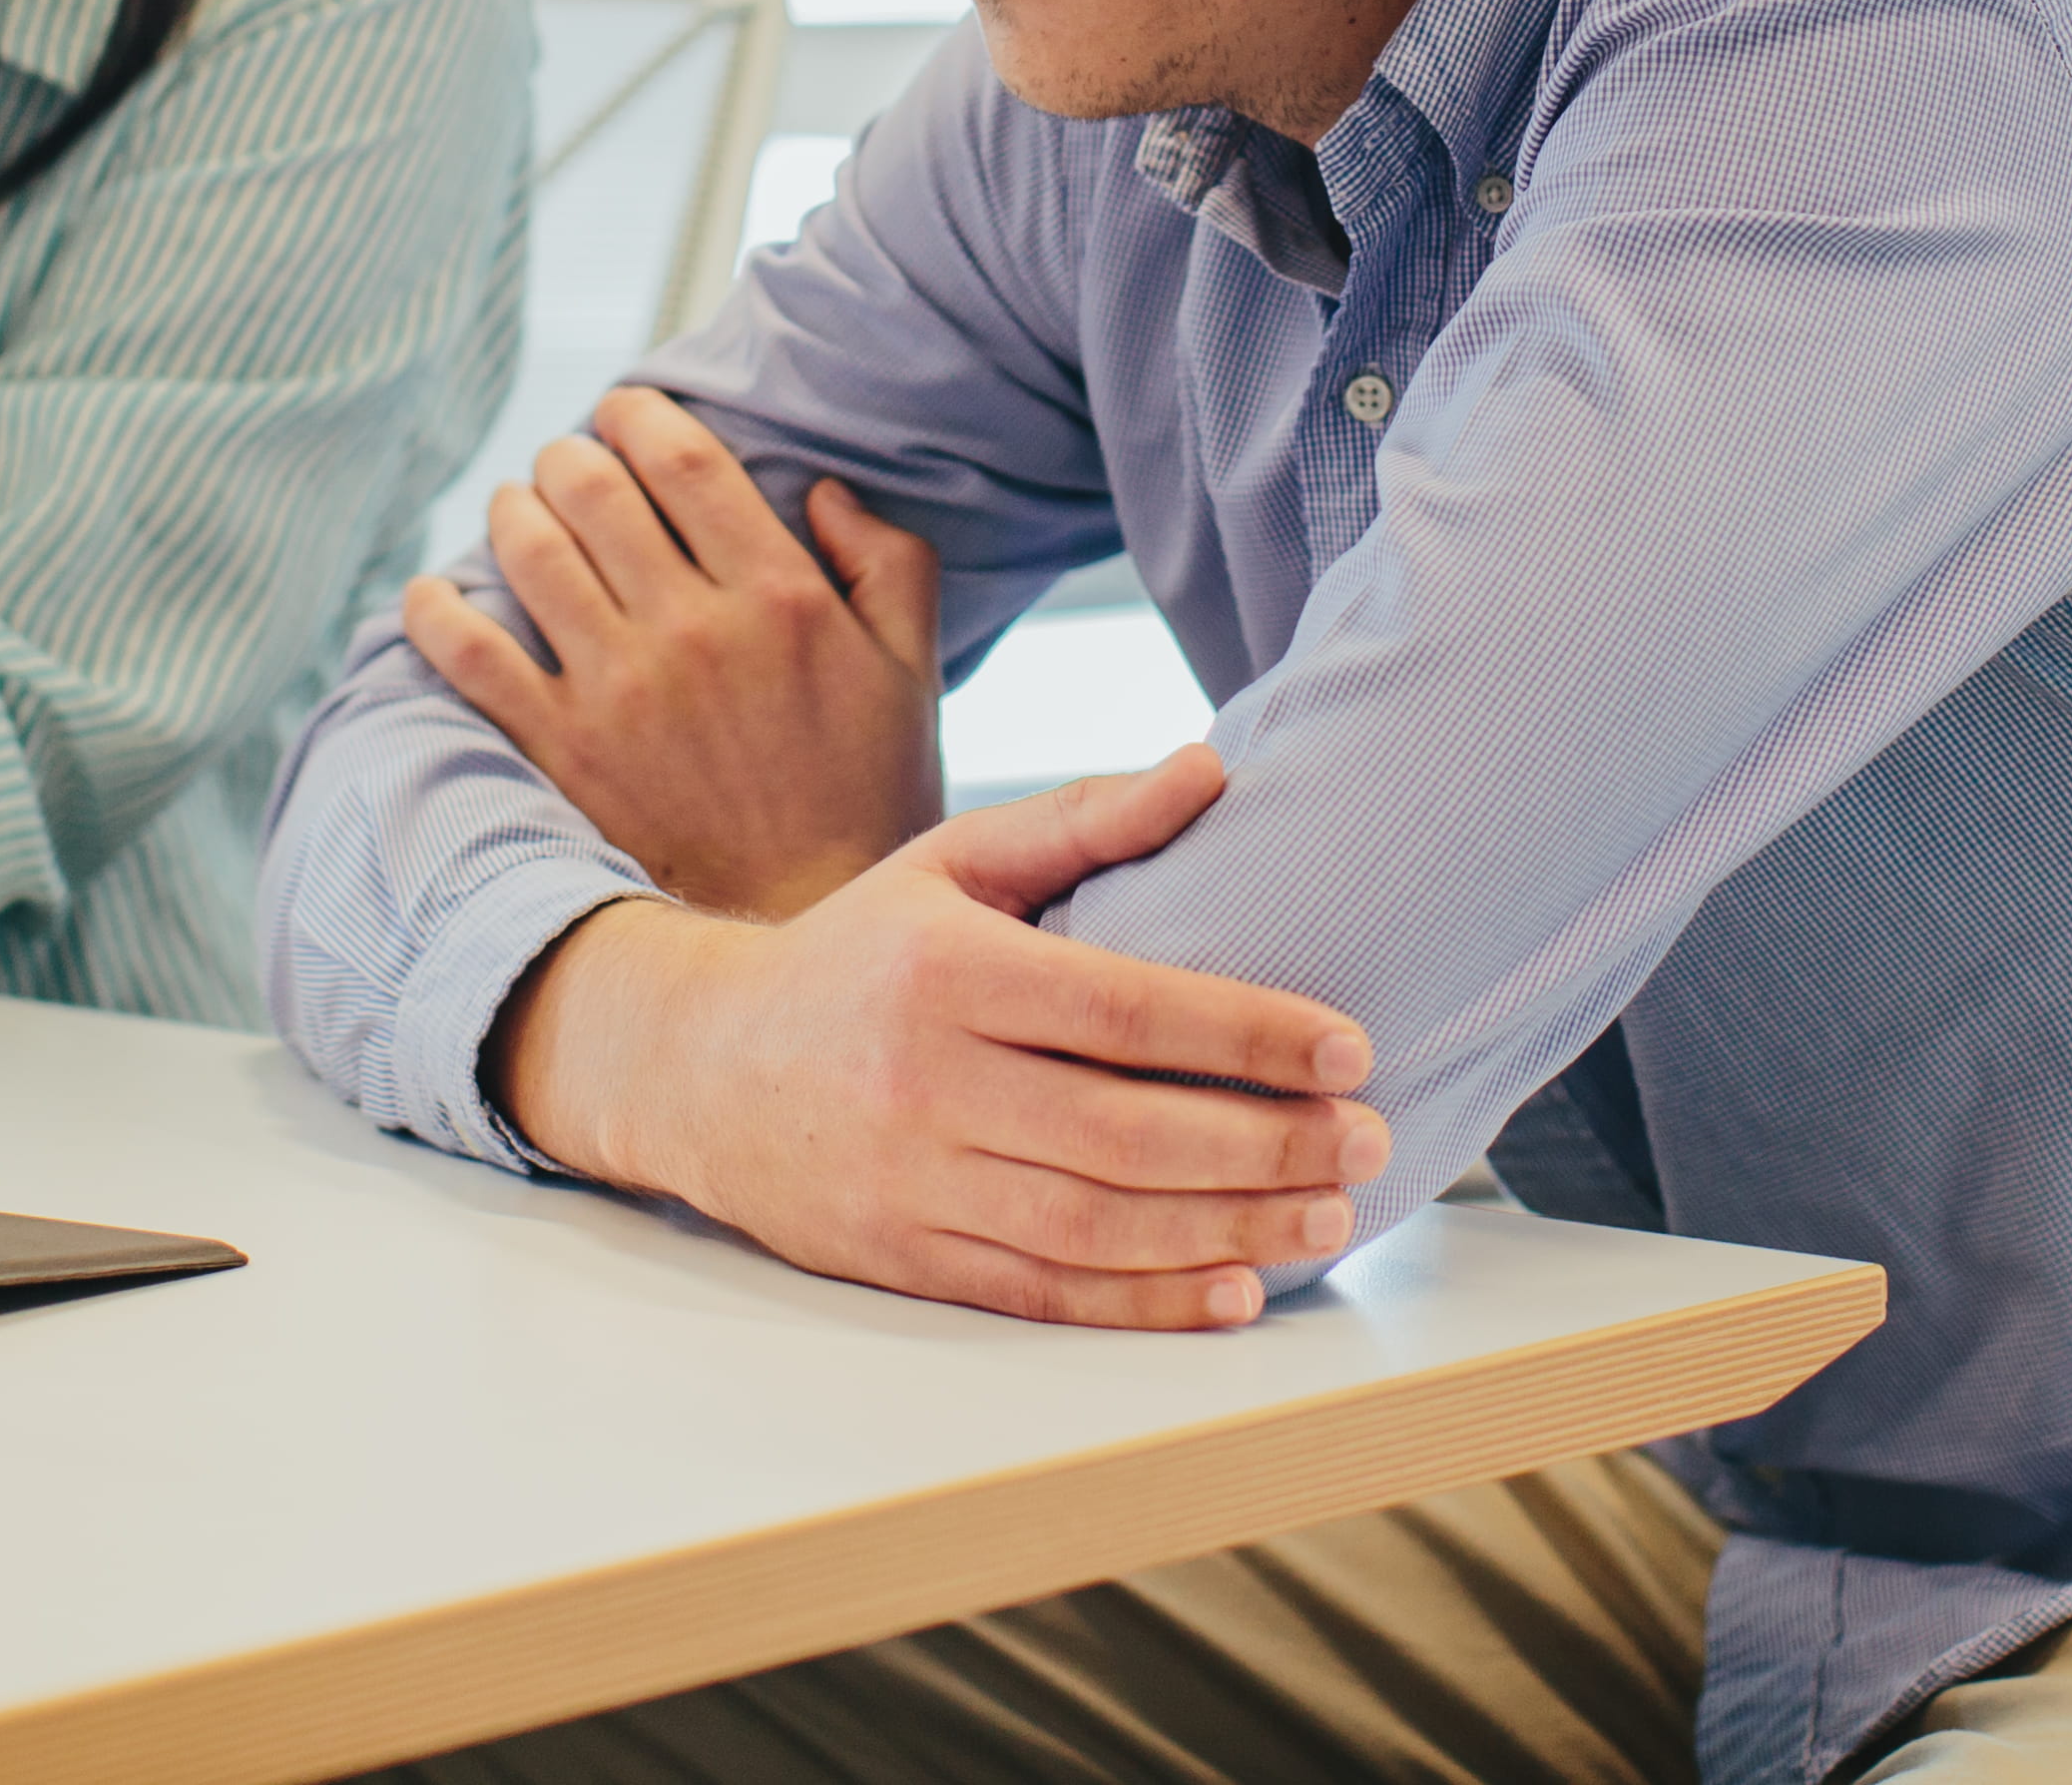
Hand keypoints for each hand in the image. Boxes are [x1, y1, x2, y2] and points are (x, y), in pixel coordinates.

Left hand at [402, 388, 943, 917]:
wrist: (799, 931)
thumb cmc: (863, 802)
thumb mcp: (910, 673)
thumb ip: (889, 563)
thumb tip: (822, 488)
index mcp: (780, 595)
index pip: (685, 458)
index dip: (639, 413)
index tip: (624, 410)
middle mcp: (692, 628)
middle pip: (592, 487)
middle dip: (568, 454)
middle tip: (566, 462)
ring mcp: (619, 689)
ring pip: (530, 550)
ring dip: (510, 510)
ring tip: (515, 510)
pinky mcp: (562, 749)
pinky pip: (470, 655)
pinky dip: (436, 612)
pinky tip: (432, 596)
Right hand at [493, 747, 1384, 1330]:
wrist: (698, 1066)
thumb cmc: (859, 954)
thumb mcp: (952, 863)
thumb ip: (1085, 820)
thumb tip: (1214, 768)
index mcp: (946, 968)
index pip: (1124, 1010)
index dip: (1246, 1031)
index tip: (1349, 1044)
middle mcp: (926, 1081)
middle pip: (1125, 1131)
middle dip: (1266, 1143)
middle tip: (1374, 1140)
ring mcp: (913, 1182)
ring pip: (1095, 1223)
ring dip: (1228, 1229)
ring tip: (1330, 1217)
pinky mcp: (907, 1258)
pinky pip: (1044, 1291)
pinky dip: (1144, 1303)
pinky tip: (1232, 1294)